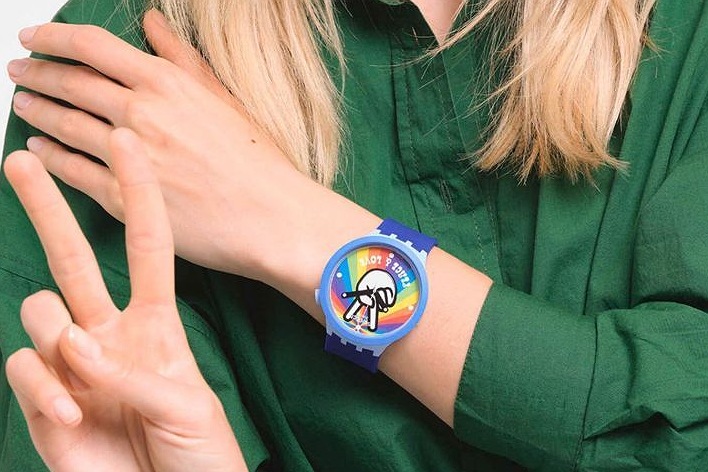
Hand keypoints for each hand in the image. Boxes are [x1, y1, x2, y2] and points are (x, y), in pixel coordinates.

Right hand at [4, 129, 245, 471]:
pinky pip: (26, 368)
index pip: (146, 245)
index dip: (138, 194)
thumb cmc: (197, 452)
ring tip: (84, 383)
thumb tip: (77, 342)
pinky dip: (43, 387)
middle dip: (47, 208)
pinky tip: (69, 413)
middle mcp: (109, 333)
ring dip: (58, 338)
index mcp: (155, 324)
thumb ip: (133, 371)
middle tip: (19, 158)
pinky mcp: (45, 398)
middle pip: (72, 257)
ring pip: (41, 311)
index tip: (127, 143)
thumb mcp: (186, 404)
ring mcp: (74, 364)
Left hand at [6, 10, 311, 279]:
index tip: (33, 37)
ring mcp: (129, 157)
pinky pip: (72, 172)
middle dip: (36, 72)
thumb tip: (152, 22)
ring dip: (37, 111)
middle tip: (20, 71)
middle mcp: (142, 113)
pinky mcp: (124, 199)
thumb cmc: (257, 161)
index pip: (92, 46)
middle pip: (70, 82)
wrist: (271, 217)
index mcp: (167, 84)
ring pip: (64, 125)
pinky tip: (37, 151)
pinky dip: (48, 159)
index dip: (53, 37)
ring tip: (25, 105)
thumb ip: (182, 58)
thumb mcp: (223, 98)